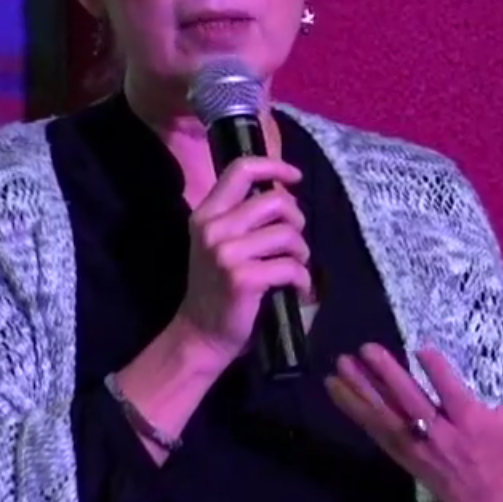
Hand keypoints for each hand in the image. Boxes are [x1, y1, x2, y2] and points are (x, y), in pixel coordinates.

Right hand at [172, 156, 309, 369]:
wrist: (200, 335)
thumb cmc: (216, 289)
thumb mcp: (217, 244)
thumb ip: (241, 217)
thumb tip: (284, 197)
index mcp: (206, 214)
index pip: (241, 169)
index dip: (274, 166)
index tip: (295, 176)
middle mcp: (214, 228)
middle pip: (275, 201)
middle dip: (296, 219)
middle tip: (293, 241)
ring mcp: (227, 253)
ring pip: (288, 234)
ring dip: (301, 252)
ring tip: (294, 266)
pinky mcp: (244, 278)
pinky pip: (291, 267)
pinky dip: (302, 279)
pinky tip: (297, 288)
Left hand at [325, 342, 502, 501]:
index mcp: (474, 424)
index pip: (455, 397)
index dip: (440, 374)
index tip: (423, 350)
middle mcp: (441, 436)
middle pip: (412, 404)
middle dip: (389, 378)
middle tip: (369, 349)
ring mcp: (416, 446)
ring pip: (384, 415)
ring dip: (360, 389)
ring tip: (340, 363)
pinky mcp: (399, 452)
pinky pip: (372, 428)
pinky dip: (352, 407)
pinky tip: (333, 385)